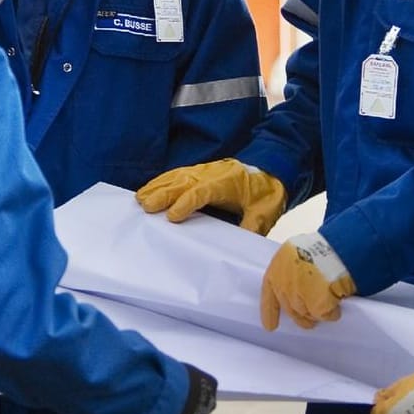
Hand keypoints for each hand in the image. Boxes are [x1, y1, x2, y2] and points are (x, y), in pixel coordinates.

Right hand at [136, 158, 287, 235]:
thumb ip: (252, 226)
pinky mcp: (201, 171)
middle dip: (163, 193)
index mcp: (228, 182)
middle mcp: (212, 173)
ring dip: (158, 186)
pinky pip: (178, 174)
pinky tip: (150, 188)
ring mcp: (205, 170)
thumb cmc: (267, 192)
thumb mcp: (265, 212)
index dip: (186, 203)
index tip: (172, 217)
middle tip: (145, 206)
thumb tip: (240, 244)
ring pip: (178, 176)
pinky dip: (162, 181)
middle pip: (184, 182)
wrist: (273, 169)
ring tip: (140, 198)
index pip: (202, 191)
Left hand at [259, 232, 356, 330]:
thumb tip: (296, 290)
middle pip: (291, 310)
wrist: (337, 247)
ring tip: (327, 307)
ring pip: (307, 314)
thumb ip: (290, 273)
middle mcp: (284, 287)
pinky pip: (326, 316)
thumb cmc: (319, 247)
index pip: (269, 299)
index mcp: (276, 272)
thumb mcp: (295, 254)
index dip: (269, 314)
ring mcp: (299, 298)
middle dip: (300, 317)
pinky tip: (338, 305)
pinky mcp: (317, 307)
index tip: (271, 327)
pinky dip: (333, 313)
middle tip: (309, 321)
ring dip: (316, 314)